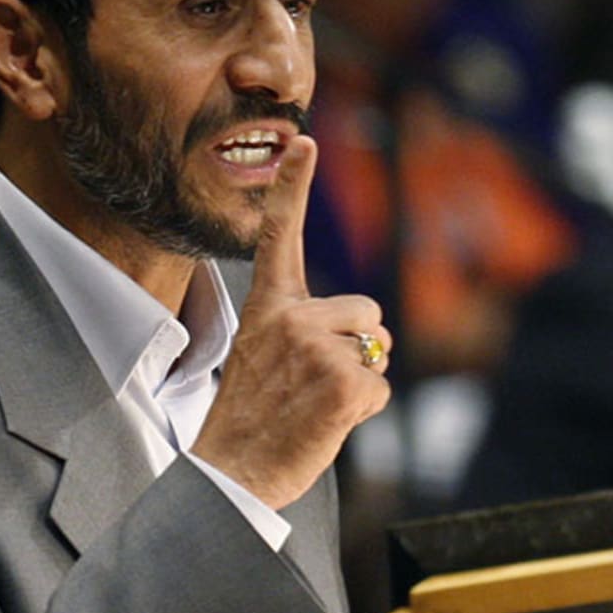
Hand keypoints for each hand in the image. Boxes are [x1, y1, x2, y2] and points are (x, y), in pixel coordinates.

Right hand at [193, 136, 391, 508]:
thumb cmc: (252, 422)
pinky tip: (326, 424)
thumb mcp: (266, 360)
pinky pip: (380, 388)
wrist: (232, 473)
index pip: (280, 235)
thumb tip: (373, 337)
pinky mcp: (346, 381)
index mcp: (267, 308)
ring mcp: (319, 348)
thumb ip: (306, 333)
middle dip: (360, 346)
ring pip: (376, 351)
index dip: (293, 184)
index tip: (306, 139)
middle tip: (312, 387)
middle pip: (367, 313)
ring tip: (314, 408)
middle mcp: (292, 317)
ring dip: (360, 381)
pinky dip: (364, 412)